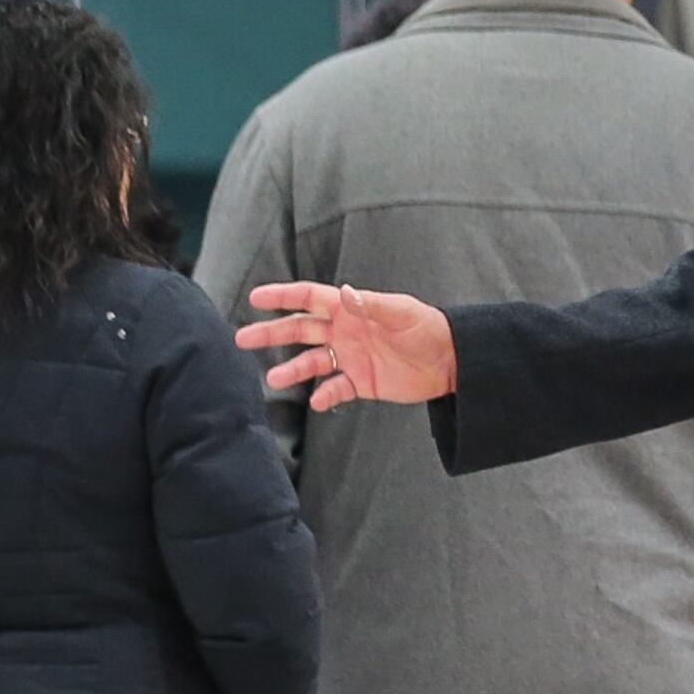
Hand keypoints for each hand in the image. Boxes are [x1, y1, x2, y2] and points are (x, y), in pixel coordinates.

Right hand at [237, 281, 458, 410]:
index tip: (255, 298)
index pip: (308, 299)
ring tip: (271, 380)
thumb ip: (370, 305)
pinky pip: (335, 389)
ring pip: (311, 362)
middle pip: (299, 331)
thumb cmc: (428, 328)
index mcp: (349, 308)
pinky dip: (324, 395)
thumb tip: (343, 292)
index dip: (282, 297)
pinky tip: (316, 401)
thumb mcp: (401, 312)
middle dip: (271, 334)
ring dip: (292, 370)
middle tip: (242, 339)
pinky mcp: (361, 382)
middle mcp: (344, 331)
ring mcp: (350, 357)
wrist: (451, 360)